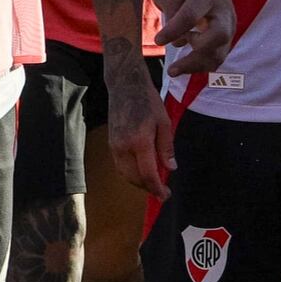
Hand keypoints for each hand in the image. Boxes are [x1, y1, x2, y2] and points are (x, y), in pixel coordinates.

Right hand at [104, 52, 174, 198]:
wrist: (125, 85)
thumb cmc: (148, 100)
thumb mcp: (164, 122)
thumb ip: (166, 147)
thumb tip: (170, 169)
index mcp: (140, 141)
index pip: (148, 174)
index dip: (157, 189)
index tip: (165, 196)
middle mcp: (123, 147)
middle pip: (135, 178)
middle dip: (148, 187)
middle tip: (162, 191)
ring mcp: (114, 146)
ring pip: (125, 174)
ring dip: (139, 182)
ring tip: (153, 182)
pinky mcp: (110, 143)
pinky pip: (120, 165)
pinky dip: (131, 172)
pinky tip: (142, 169)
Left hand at [150, 0, 234, 76]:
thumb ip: (171, 6)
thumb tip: (173, 35)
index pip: (191, 14)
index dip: (174, 30)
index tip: (157, 40)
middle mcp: (223, 9)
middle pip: (218, 35)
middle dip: (195, 54)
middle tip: (172, 66)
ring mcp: (228, 25)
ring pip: (219, 53)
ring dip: (196, 65)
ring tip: (173, 70)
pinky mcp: (226, 38)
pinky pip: (217, 58)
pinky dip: (200, 65)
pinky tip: (183, 66)